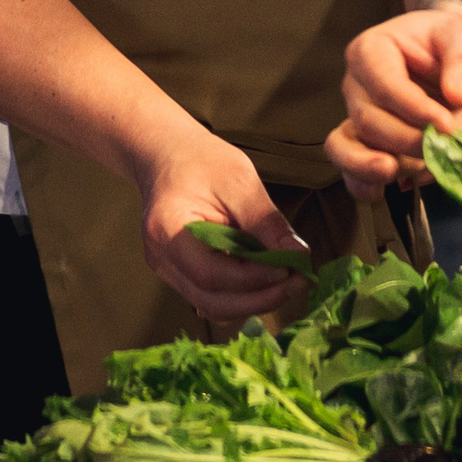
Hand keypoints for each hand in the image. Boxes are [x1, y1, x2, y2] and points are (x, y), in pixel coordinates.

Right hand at [136, 131, 311, 322]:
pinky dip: (243, 295)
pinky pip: (213, 297)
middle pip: (211, 300)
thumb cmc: (202, 161)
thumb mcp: (239, 181)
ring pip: (213, 306)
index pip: (211, 274)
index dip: (254, 279)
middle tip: (297, 283)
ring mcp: (168, 270)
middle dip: (259, 298)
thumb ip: (266, 221)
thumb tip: (299, 254)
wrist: (170, 155)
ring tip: (288, 281)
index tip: (289, 270)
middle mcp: (162, 259)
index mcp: (168, 230)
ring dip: (254, 301)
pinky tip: (267, 279)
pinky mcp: (181, 274)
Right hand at [326, 7, 461, 197]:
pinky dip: (362, 183)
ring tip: (397, 173)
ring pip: (348, 146)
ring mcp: (357, 116)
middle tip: (444, 146)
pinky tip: (380, 191)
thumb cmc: (455, 42)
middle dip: (405, 140)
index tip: (446, 124)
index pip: (383, 84)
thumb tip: (461, 97)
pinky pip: (349, 168)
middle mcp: (357, 84)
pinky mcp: (366, 144)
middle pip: (368, 120)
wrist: (456, 60)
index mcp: (373, 50)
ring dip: (373, 165)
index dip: (412, 108)